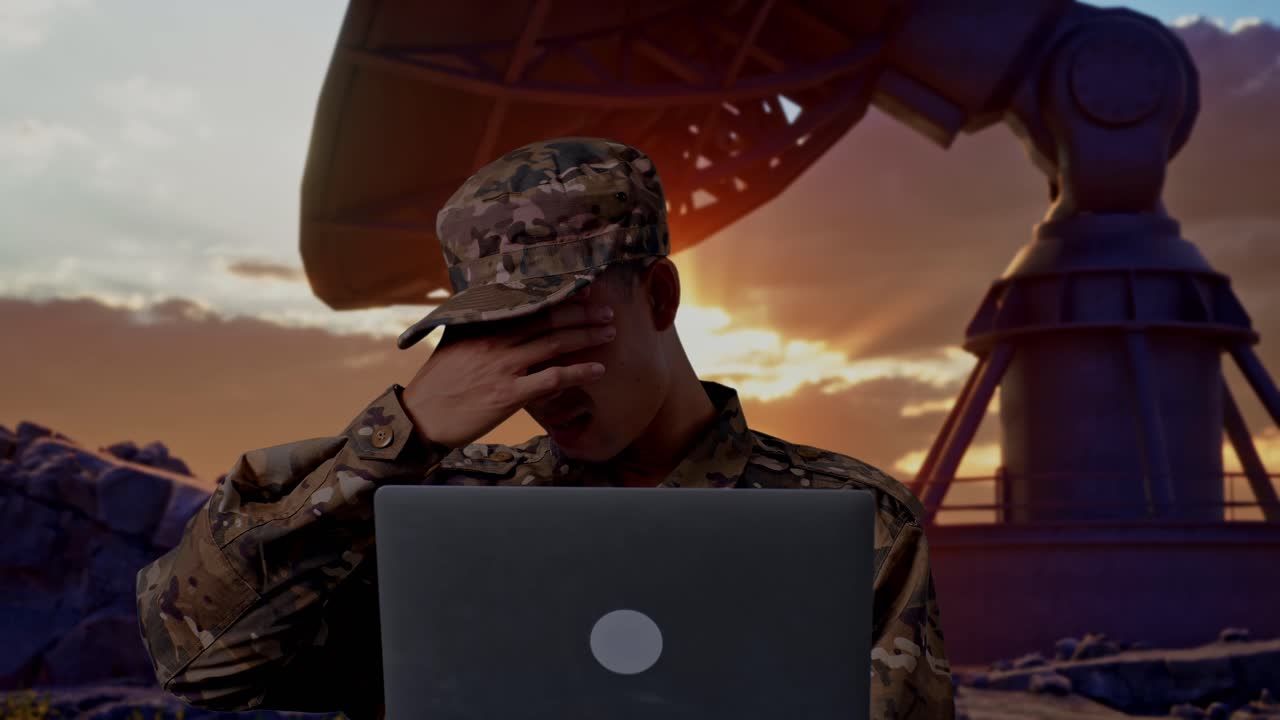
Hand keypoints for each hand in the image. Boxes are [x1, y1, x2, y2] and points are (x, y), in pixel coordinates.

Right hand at [401, 286, 614, 449]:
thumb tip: (499, 313)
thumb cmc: (437, 383)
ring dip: (587, 337)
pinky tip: (598, 370)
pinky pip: (552, 379)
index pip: (531, 304)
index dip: (562, 296)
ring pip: (555, 344)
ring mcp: (504, 366)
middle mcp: (497, 341)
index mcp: (484, 325)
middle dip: (583, 313)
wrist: (420, 417)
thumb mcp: (454, 341)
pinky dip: (578, 372)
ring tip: (610, 333)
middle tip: (607, 311)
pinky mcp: (509, 394)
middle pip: (549, 320)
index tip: (585, 289)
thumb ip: (478, 326)